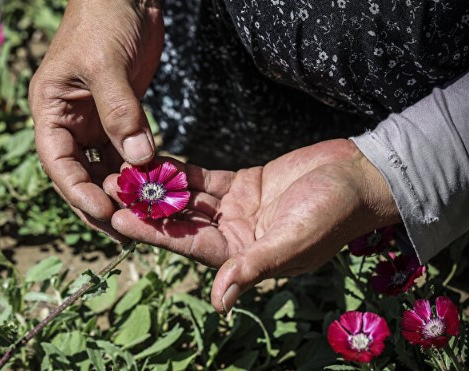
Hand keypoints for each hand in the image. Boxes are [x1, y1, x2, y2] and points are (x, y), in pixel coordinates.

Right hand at [29, 0, 162, 238]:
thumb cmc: (104, 18)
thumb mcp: (107, 65)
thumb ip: (120, 113)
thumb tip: (138, 161)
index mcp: (51, 110)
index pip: (59, 162)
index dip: (78, 192)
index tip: (105, 213)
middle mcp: (70, 123)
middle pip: (82, 174)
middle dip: (103, 202)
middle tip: (129, 229)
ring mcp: (96, 123)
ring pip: (106, 168)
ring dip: (125, 191)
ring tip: (147, 216)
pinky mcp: (121, 119)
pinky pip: (128, 154)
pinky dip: (141, 171)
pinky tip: (157, 189)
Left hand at [104, 139, 400, 311]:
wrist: (358, 177)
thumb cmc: (332, 214)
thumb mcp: (293, 242)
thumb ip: (255, 268)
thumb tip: (220, 303)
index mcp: (244, 257)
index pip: (189, 246)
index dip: (154, 232)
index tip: (120, 217)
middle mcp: (236, 236)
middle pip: (182, 222)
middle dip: (148, 206)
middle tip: (110, 188)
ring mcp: (238, 210)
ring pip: (189, 199)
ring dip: (159, 186)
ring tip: (123, 171)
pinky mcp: (244, 184)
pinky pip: (206, 178)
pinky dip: (183, 170)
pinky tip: (157, 160)